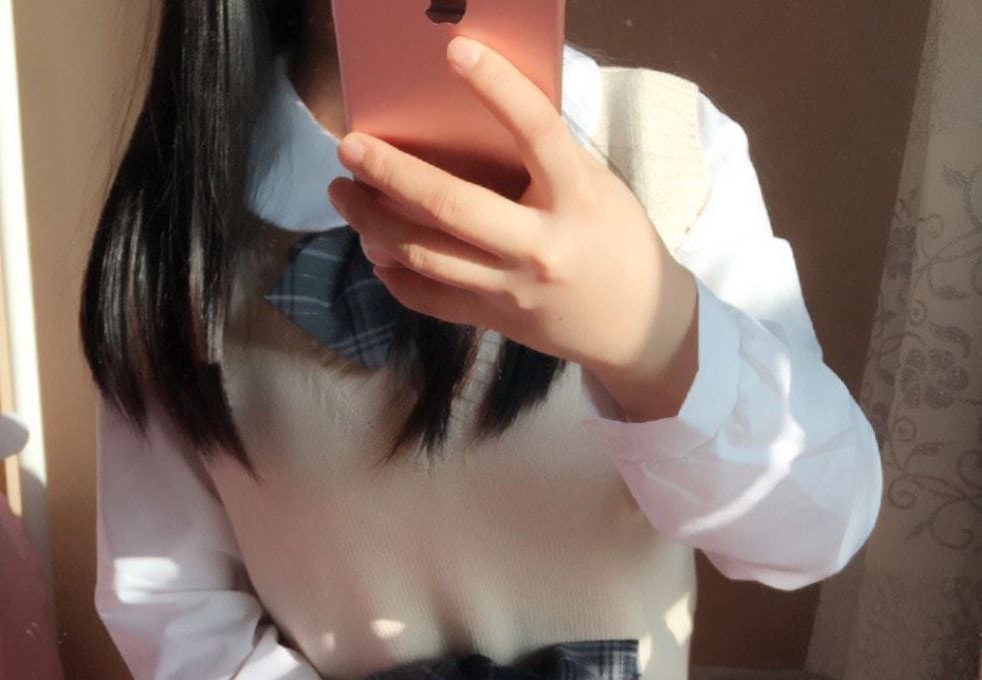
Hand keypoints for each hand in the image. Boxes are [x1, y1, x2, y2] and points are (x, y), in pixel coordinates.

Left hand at [326, 35, 700, 421]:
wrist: (637, 326)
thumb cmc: (614, 242)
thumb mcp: (593, 188)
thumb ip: (542, 159)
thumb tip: (470, 120)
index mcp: (576, 199)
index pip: (535, 131)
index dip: (496, 87)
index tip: (457, 51)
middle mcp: (539, 247)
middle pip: (451, 207)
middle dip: (391, 174)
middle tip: (350, 146)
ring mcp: (511, 290)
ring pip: (426, 256)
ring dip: (373, 223)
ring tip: (344, 193)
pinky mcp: (493, 320)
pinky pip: (429, 298)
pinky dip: (395, 273)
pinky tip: (374, 249)